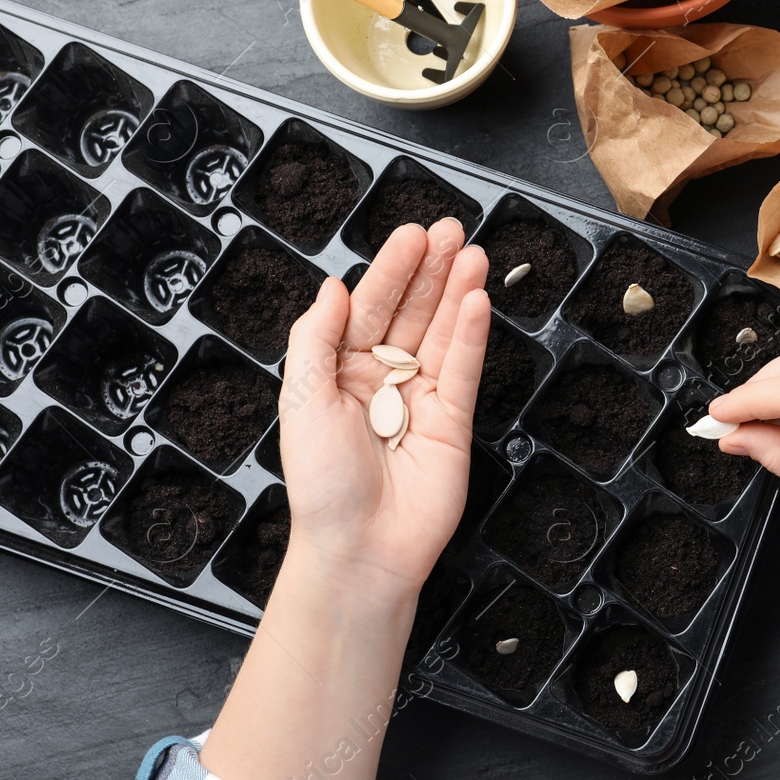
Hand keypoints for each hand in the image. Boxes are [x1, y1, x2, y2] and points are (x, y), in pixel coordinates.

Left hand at [278, 219, 490, 596]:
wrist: (359, 549)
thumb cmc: (323, 488)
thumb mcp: (301, 403)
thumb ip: (315, 340)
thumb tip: (333, 288)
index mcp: (341, 372)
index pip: (370, 308)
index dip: (391, 270)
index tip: (410, 236)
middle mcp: (383, 379)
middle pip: (411, 312)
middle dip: (430, 269)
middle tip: (449, 230)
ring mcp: (422, 398)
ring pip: (442, 333)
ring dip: (457, 292)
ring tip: (473, 253)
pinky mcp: (454, 421)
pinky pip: (464, 369)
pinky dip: (471, 335)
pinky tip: (477, 302)